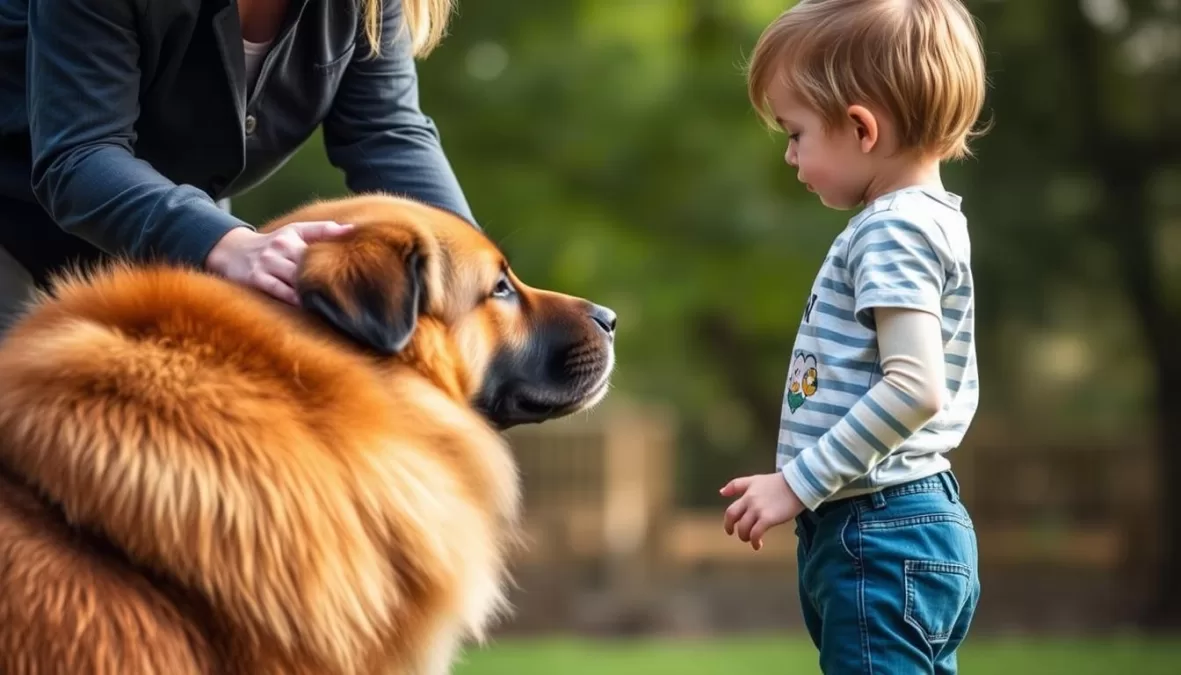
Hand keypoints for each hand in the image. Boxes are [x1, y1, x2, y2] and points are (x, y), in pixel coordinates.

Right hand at [205, 221, 353, 304]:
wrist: (232, 252)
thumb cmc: (273, 244)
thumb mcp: (294, 231)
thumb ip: (323, 230)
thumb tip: (353, 229)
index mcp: (292, 237)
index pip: (318, 250)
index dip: (336, 263)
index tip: (360, 272)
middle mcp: (279, 249)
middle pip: (308, 267)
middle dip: (327, 281)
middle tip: (352, 296)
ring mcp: (267, 266)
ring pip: (295, 281)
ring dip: (313, 293)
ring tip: (335, 306)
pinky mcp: (256, 281)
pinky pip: (279, 293)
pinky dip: (294, 300)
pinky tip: (309, 309)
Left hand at [720, 472, 805, 550]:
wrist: (798, 484)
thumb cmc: (779, 483)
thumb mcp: (756, 480)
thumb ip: (737, 485)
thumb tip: (721, 492)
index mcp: (747, 492)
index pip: (731, 508)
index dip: (728, 521)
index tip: (730, 529)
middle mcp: (750, 501)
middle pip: (732, 517)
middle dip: (731, 529)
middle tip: (739, 536)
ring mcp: (758, 509)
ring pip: (743, 528)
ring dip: (745, 537)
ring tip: (752, 540)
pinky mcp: (768, 518)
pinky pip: (756, 533)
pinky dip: (755, 541)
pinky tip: (759, 545)